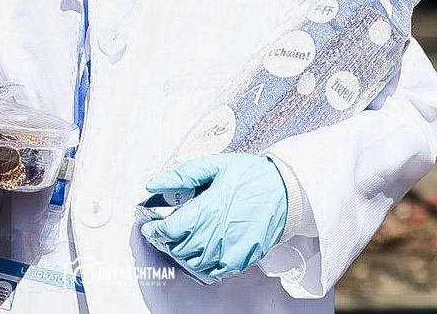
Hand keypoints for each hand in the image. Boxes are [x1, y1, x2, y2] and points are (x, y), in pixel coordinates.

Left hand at [140, 154, 287, 281]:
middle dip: (166, 241)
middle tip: (163, 231)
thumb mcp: (215, 165)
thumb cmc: (252, 176)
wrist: (287, 192)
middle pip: (179, 248)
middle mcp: (218, 233)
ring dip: (182, 254)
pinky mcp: (243, 258)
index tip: (149, 226)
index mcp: (209, 208)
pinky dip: (203, 266)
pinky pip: (215, 271)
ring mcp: (231, 249)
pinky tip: (201, 252)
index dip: (155, 230)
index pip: (170, 229)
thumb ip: (182, 175)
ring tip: (180, 241)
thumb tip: (154, 183)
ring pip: (194, 263)